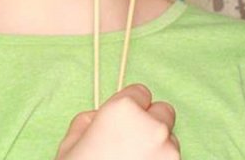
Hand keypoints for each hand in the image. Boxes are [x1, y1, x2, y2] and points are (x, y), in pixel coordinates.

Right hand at [55, 84, 179, 159]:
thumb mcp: (73, 139)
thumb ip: (91, 119)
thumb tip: (101, 117)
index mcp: (123, 110)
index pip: (140, 92)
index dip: (130, 105)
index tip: (123, 119)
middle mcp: (152, 126)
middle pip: (163, 111)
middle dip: (150, 122)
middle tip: (132, 140)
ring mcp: (168, 152)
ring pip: (171, 139)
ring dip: (158, 146)